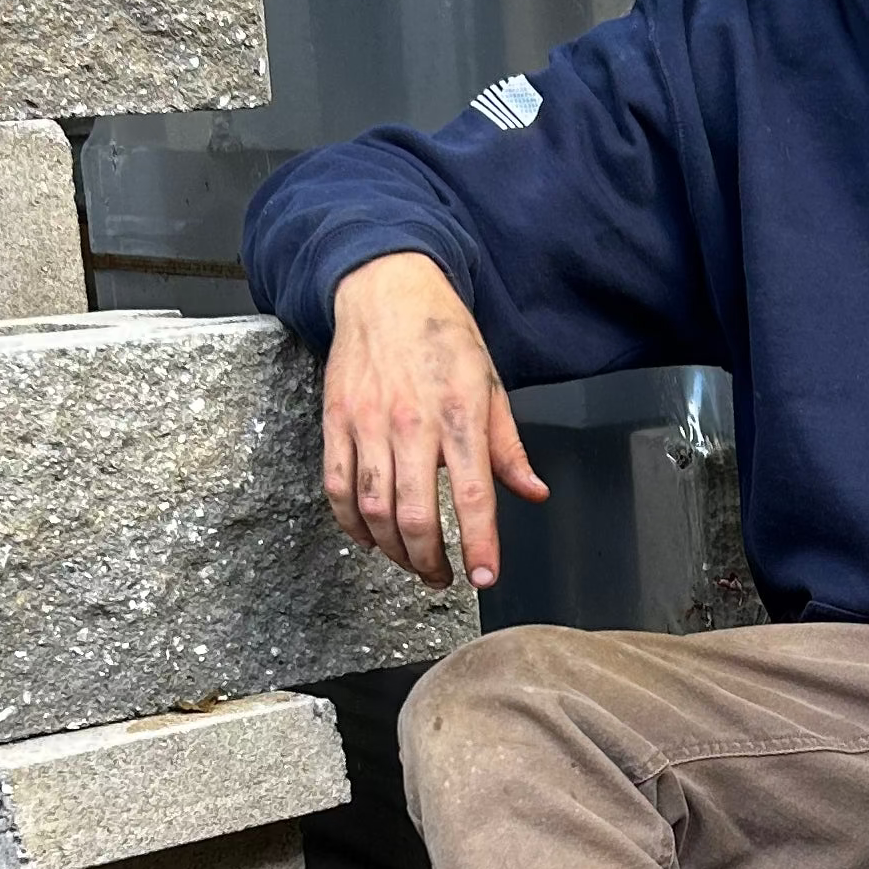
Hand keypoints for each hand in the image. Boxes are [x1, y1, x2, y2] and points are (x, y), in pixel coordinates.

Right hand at [322, 252, 547, 588]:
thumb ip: (508, 447)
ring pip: (374, 509)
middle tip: (444, 577)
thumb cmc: (443, 335)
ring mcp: (368, 424)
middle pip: (415, 516)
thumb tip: (533, 493)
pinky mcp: (335, 422)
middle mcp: (412, 425)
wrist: (385, 290)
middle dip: (429, 561)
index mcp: (459, 415)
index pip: (474, 496)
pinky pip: (337, 487)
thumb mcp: (491, 384)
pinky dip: (351, 523)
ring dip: (392, 550)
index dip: (479, 546)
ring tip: (411, 562)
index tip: (484, 578)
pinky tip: (369, 536)